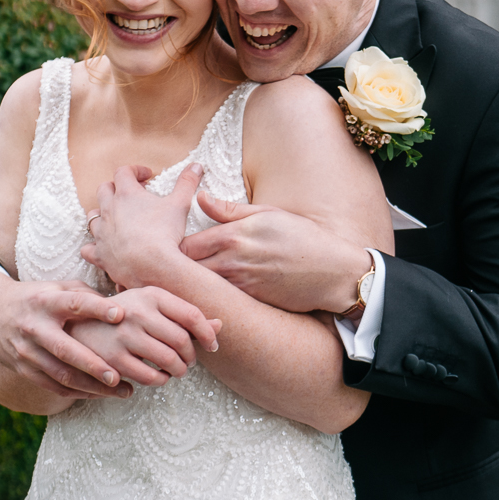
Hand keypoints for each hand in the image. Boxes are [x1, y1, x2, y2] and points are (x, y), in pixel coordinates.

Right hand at [0, 270, 211, 399]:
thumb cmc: (35, 298)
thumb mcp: (54, 288)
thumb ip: (84, 295)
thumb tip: (119, 304)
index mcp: (45, 302)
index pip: (74, 304)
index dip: (97, 309)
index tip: (121, 314)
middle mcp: (35, 327)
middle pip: (65, 350)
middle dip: (93, 365)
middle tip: (118, 376)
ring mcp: (27, 351)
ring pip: (61, 374)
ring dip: (92, 386)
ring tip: (122, 390)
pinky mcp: (24, 369)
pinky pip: (54, 385)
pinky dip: (79, 392)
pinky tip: (102, 394)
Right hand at [68, 286, 223, 386]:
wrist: (80, 324)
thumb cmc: (126, 314)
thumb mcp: (152, 305)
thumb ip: (185, 315)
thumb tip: (221, 325)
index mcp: (152, 295)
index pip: (192, 315)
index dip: (208, 334)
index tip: (213, 345)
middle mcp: (139, 312)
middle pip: (183, 342)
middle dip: (191, 357)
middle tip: (189, 362)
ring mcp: (125, 336)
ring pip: (169, 362)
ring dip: (178, 371)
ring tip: (176, 370)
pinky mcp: (114, 359)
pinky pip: (150, 378)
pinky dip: (159, 381)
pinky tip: (157, 376)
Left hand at [81, 164, 202, 290]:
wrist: (152, 265)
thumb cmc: (165, 233)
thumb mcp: (180, 204)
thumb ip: (187, 183)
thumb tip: (196, 166)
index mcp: (126, 194)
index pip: (123, 172)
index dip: (135, 170)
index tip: (147, 176)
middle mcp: (109, 210)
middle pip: (104, 190)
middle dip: (116, 188)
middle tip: (132, 195)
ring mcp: (102, 233)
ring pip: (93, 217)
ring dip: (103, 214)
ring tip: (116, 218)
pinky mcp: (100, 254)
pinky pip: (88, 248)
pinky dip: (93, 246)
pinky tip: (102, 247)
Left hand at [181, 193, 374, 314]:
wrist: (332, 271)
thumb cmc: (303, 237)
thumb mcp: (267, 213)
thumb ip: (230, 210)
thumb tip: (200, 198)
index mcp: (234, 234)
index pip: (185, 244)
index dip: (172, 248)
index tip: (168, 249)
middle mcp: (232, 261)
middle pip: (186, 269)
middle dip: (174, 270)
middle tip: (166, 270)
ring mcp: (240, 284)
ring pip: (200, 288)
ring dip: (190, 286)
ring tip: (181, 285)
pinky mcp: (250, 301)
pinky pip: (220, 301)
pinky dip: (211, 299)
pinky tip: (207, 298)